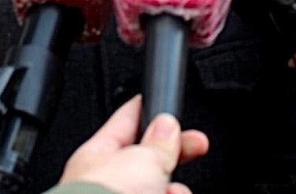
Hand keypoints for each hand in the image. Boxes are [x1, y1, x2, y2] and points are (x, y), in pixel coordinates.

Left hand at [59, 95, 208, 193]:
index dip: (151, 113)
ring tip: (174, 193)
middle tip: (197, 146)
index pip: (126, 123)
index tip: (172, 110)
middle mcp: (108, 183)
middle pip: (149, 162)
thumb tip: (166, 125)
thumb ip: (158, 141)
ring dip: (175, 191)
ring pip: (160, 190)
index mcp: (98, 156)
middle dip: (175, 156)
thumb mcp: (141, 159)